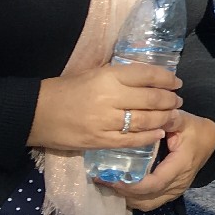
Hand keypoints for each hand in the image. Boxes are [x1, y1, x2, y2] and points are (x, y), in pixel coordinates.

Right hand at [30, 61, 181, 152]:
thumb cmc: (65, 89)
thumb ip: (119, 76)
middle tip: (178, 101)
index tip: (176, 82)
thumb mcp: (94, 73)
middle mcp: (110, 97)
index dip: (167, 79)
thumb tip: (149, 78)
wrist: (36, 113)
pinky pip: (131, 140)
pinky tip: (158, 134)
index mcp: (108, 76)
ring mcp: (105, 121)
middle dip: (170, 101)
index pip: (147, 75)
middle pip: (152, 99)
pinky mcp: (100, 141)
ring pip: (145, 121)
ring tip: (172, 116)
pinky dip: (148, 137)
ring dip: (164, 119)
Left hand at [107, 110, 214, 210]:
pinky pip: (150, 202)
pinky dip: (134, 198)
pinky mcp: (170, 193)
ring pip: (147, 203)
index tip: (113, 179)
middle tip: (103, 180)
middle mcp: (178, 183)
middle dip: (124, 192)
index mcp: (181, 165)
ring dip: (127, 197)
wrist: (209, 141)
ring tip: (109, 184)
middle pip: (147, 197)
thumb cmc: (194, 130)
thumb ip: (169, 119)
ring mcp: (175, 191)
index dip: (134, 185)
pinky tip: (122, 187)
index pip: (156, 183)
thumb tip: (151, 116)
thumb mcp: (184, 120)